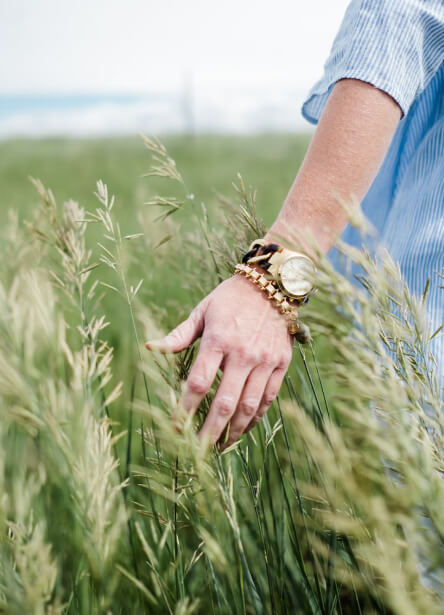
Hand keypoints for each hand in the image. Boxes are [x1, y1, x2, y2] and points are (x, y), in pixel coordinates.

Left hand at [146, 274, 293, 446]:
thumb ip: (178, 335)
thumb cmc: (230, 298)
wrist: (272, 285)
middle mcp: (243, 353)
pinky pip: (268, 399)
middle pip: (225, 402)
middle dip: (209, 431)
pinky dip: (255, 418)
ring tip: (220, 446)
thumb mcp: (202, 311)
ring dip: (233, 431)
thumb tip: (150, 348)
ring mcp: (265, 361)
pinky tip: (243, 429)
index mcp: (219, 339)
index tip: (175, 428)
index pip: (198, 383)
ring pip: (249, 406)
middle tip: (197, 451)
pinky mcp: (281, 364)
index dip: (185, 409)